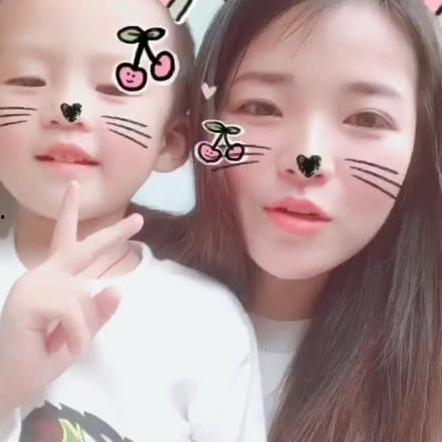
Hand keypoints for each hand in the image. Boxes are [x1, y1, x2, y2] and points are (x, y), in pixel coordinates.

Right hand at [0, 181, 142, 411]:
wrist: (10, 384)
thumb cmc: (41, 358)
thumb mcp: (81, 334)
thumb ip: (98, 313)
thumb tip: (117, 288)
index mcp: (55, 279)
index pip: (68, 242)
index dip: (73, 215)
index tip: (77, 188)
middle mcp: (44, 275)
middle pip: (82, 248)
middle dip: (113, 234)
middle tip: (139, 220)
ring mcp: (35, 285)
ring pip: (83, 295)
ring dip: (83, 327)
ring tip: (65, 344)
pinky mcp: (28, 300)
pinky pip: (74, 312)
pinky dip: (77, 334)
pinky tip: (66, 346)